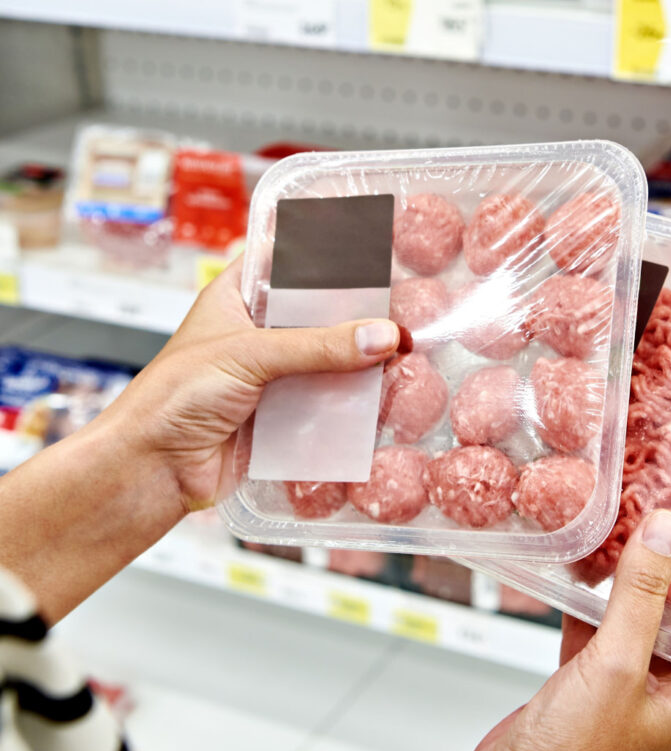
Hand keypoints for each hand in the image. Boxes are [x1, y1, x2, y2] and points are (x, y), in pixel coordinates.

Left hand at [0, 258, 399, 619]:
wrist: (153, 471)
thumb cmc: (173, 398)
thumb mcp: (249, 355)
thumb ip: (318, 345)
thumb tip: (383, 336)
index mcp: (236, 298)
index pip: (284, 260)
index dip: (323, 252)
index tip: (370, 247)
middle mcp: (257, 334)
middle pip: (317, 314)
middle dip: (356, 314)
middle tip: (401, 307)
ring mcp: (273, 376)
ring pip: (328, 361)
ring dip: (359, 362)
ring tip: (405, 353)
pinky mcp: (285, 417)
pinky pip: (328, 404)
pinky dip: (352, 403)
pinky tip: (384, 397)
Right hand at [467, 510, 670, 750]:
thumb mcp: (617, 667)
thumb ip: (639, 600)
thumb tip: (665, 534)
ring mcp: (629, 679)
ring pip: (648, 617)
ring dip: (646, 577)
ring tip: (647, 529)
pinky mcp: (589, 673)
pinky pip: (600, 622)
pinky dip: (595, 592)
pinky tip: (588, 561)